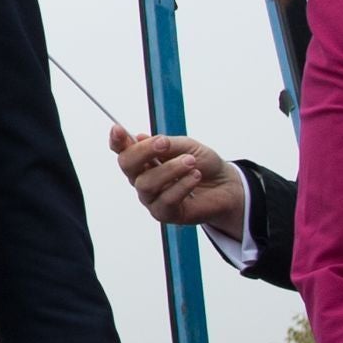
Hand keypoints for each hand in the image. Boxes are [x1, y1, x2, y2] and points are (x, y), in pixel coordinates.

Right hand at [107, 127, 248, 241]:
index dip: (116, 140)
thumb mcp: (187, 146)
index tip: (118, 129)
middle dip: (143, 151)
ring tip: (192, 162)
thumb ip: (166, 144)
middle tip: (164, 144)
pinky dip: (181, 186)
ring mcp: (151, 197)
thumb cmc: (203, 164)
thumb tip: (141, 137)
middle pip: (126, 165)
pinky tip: (195, 177)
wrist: (226, 185)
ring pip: (146, 183)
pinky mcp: (164, 213)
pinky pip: (166, 200)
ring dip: (170, 169)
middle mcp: (142, 178)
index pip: (123, 150)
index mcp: (144, 159)